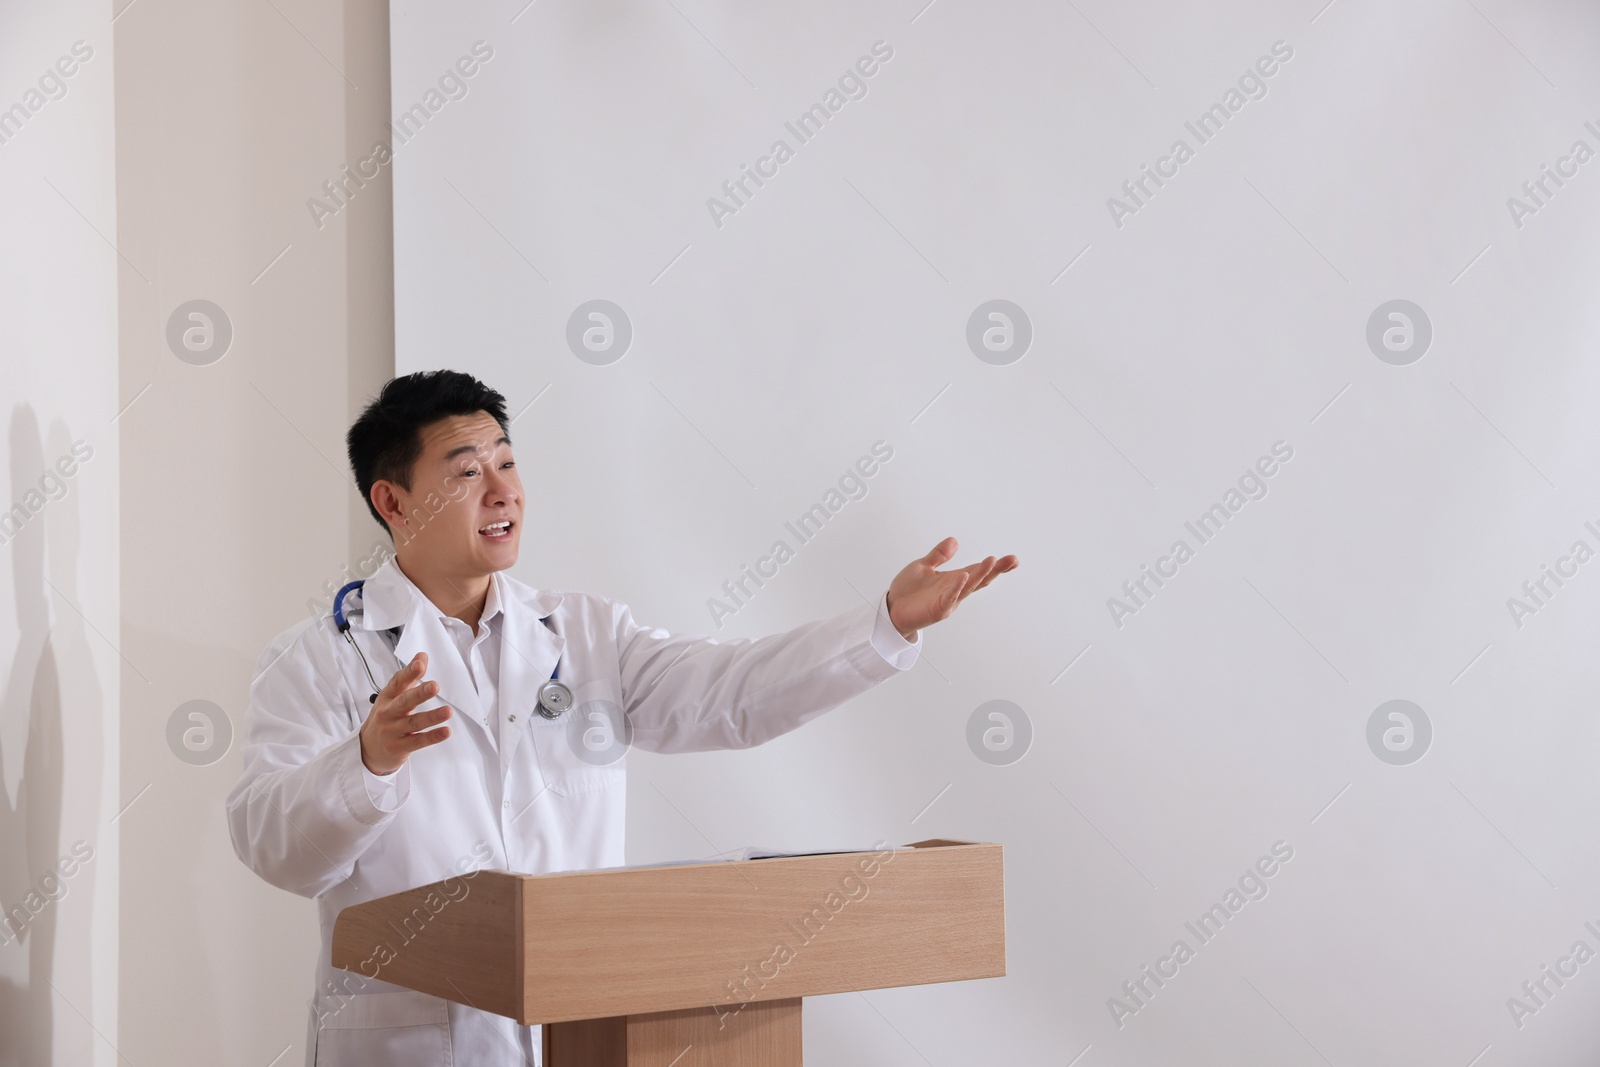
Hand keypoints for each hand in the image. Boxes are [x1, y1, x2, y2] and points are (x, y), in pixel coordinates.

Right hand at [359, 651, 452, 775]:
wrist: (367, 748)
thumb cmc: (385, 717)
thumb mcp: (393, 696)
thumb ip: (409, 676)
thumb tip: (422, 656)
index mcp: (387, 697)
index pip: (398, 682)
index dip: (409, 672)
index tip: (420, 663)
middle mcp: (388, 713)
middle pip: (404, 702)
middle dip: (419, 693)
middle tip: (434, 686)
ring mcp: (393, 731)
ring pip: (414, 723)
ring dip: (432, 717)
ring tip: (447, 711)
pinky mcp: (400, 747)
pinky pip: (418, 741)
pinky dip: (432, 737)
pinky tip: (446, 731)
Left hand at [886, 537, 1017, 642]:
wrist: (892, 609)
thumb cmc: (908, 591)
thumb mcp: (923, 566)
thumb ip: (939, 555)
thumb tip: (955, 541)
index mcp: (953, 579)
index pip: (978, 570)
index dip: (995, 565)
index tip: (1012, 559)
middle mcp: (955, 590)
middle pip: (980, 579)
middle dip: (996, 570)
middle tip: (1012, 560)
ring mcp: (948, 601)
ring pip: (968, 587)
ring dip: (980, 574)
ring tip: (991, 561)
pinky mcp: (938, 610)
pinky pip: (949, 597)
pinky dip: (957, 587)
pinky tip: (963, 576)